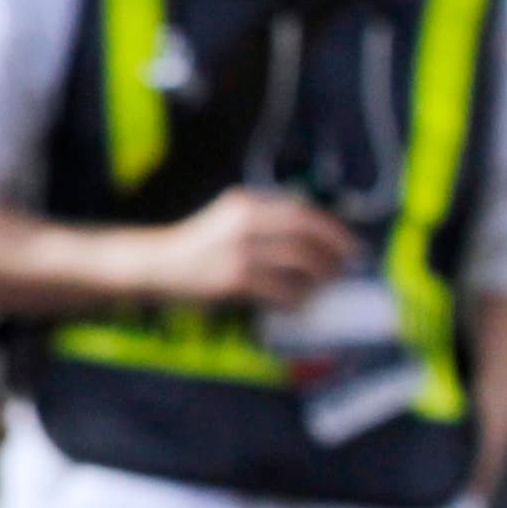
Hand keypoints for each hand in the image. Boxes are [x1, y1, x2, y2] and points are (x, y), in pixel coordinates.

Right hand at [147, 187, 359, 309]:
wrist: (156, 265)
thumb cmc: (199, 245)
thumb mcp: (228, 219)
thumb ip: (265, 220)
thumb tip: (318, 236)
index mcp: (245, 203)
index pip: (303, 211)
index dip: (333, 229)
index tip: (350, 244)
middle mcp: (244, 222)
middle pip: (307, 234)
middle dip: (335, 252)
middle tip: (346, 267)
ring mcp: (239, 251)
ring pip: (301, 262)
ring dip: (322, 276)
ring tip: (325, 286)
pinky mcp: (234, 280)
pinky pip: (283, 290)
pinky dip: (299, 299)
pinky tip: (300, 304)